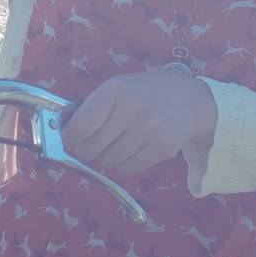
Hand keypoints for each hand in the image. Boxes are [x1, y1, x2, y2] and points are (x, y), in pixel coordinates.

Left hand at [59, 71, 216, 181]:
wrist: (190, 101)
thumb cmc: (147, 93)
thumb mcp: (119, 87)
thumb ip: (93, 106)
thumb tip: (64, 130)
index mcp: (116, 90)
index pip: (81, 125)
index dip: (70, 137)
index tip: (70, 139)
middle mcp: (133, 109)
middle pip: (92, 148)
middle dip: (86, 150)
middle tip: (90, 145)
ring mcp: (150, 130)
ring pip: (109, 161)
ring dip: (106, 158)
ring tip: (114, 145)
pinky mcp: (162, 148)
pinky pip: (129, 169)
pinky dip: (123, 165)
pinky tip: (130, 151)